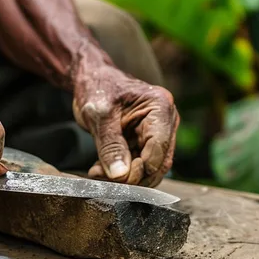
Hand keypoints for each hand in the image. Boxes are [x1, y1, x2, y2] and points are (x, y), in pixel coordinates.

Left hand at [73, 64, 178, 186]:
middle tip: (103, 179)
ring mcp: (158, 133)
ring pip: (150, 168)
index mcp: (160, 107)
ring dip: (125, 177)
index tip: (116, 177)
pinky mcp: (147, 142)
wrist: (92, 79)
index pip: (159, 148)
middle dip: (132, 176)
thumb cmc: (97, 87)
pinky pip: (139, 165)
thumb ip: (110, 146)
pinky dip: (121, 172)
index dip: (140, 168)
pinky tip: (100, 170)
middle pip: (158, 163)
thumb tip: (120, 176)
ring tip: (97, 173)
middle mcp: (166, 121)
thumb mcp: (99, 115)